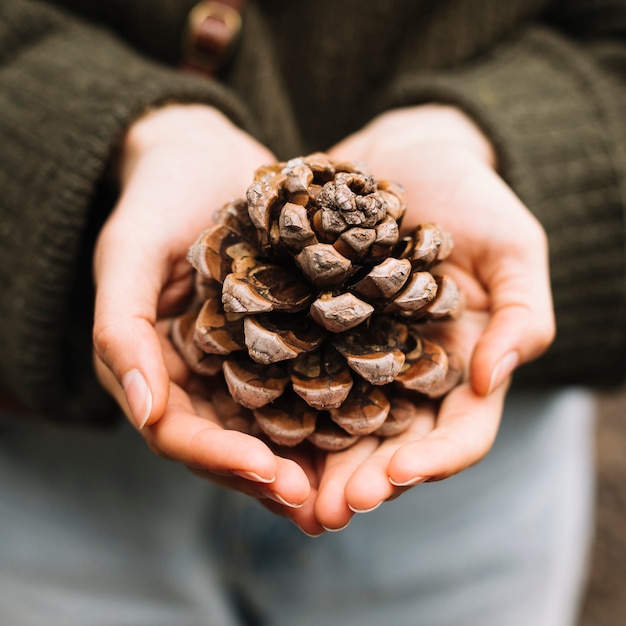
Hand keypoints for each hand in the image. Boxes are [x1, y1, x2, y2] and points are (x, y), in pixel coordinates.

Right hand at [92, 104, 309, 508]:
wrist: (203, 157)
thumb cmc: (157, 198)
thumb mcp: (128, 252)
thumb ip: (120, 328)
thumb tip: (142, 409)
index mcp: (152, 366)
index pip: (178, 432)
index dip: (220, 458)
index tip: (270, 473)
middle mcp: (196, 376)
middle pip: (229, 444)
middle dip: (271, 477)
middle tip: (321, 505)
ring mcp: (238, 362)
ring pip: (269, 428)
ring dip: (305, 465)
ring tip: (349, 492)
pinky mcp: (278, 341)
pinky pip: (302, 386)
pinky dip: (327, 416)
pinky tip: (366, 433)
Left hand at [300, 104, 554, 530]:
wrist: (404, 152)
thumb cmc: (469, 196)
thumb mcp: (513, 248)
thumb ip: (520, 315)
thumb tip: (494, 379)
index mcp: (459, 366)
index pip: (456, 434)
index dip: (430, 462)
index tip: (395, 477)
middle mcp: (404, 373)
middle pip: (387, 444)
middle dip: (359, 480)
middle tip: (324, 511)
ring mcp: (354, 354)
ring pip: (334, 423)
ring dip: (311, 462)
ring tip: (282, 488)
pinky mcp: (309, 327)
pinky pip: (292, 372)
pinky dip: (275, 403)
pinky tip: (249, 426)